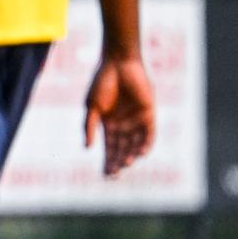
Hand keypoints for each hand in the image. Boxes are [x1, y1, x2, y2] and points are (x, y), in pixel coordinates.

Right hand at [83, 53, 156, 177]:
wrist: (118, 63)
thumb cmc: (101, 83)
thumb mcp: (92, 107)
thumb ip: (90, 127)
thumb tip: (87, 148)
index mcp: (108, 124)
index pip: (109, 148)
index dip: (108, 161)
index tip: (106, 175)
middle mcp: (123, 125)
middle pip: (122, 149)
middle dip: (118, 162)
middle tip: (115, 173)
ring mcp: (136, 120)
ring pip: (135, 144)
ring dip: (131, 154)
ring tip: (126, 163)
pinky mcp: (148, 113)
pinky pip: (149, 133)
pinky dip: (146, 143)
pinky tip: (140, 153)